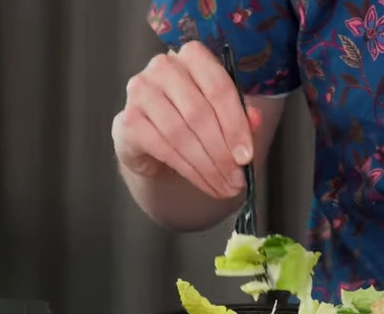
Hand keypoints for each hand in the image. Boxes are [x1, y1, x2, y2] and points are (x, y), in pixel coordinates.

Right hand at [112, 41, 261, 198]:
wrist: (154, 138)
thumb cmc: (195, 120)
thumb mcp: (223, 115)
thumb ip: (241, 115)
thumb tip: (255, 122)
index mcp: (194, 56)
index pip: (219, 89)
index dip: (236, 126)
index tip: (247, 157)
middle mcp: (164, 67)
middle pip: (200, 113)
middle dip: (222, 153)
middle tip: (237, 180)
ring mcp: (141, 91)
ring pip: (181, 134)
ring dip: (207, 166)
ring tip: (224, 186)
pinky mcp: (128, 120)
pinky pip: (163, 148)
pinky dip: (188, 170)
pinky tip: (203, 182)